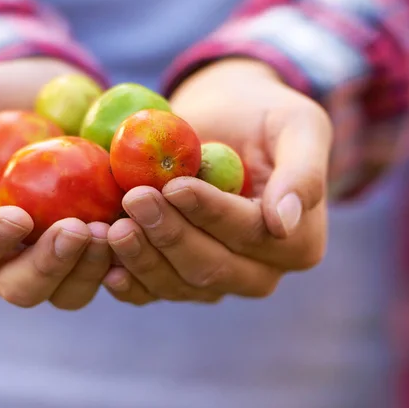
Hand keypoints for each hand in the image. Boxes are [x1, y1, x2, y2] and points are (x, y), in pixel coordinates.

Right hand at [0, 58, 110, 309]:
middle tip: (79, 229)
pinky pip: (107, 272)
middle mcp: (6, 256)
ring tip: (114, 231)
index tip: (19, 217)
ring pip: (68, 292)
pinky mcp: (89, 250)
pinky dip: (124, 262)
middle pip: (21, 287)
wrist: (46, 102)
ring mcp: (52, 258)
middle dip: (49, 266)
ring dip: (91, 270)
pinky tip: (141, 234)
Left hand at [104, 58, 331, 303]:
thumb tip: (283, 224)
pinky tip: (106, 262)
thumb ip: (303, 172)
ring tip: (112, 227)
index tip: (174, 186)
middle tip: (135, 199)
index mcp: (297, 241)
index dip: (210, 213)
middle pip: (211, 267)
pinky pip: (152, 290)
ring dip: (142, 258)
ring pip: (178, 284)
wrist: (224, 121)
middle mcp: (258, 271)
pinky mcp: (178, 276)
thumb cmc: (263, 117)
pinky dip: (128, 279)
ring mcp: (215, 279)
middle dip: (171, 235)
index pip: (250, 234)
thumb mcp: (298, 126)